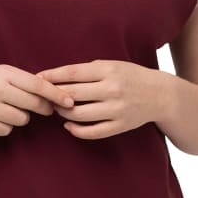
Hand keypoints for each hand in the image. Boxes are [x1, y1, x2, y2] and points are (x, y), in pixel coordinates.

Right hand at [0, 65, 74, 135]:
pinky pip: (6, 130)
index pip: (38, 84)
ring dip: (19, 117)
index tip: (70, 102)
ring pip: (22, 119)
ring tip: (5, 109)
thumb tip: (53, 95)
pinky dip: (4, 126)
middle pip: (34, 104)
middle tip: (42, 109)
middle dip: (41, 108)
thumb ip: (23, 81)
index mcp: (4, 72)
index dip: (56, 94)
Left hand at [35, 59, 172, 139]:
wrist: (160, 95)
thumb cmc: (130, 76)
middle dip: (54, 96)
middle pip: (72, 94)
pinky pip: (92, 132)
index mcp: (108, 70)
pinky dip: (76, 130)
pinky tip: (68, 125)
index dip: (52, 76)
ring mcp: (116, 109)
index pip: (72, 73)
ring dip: (62, 112)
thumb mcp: (112, 65)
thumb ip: (87, 70)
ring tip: (58, 109)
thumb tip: (55, 76)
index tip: (37, 78)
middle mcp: (112, 89)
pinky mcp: (120, 125)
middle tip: (44, 96)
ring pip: (78, 114)